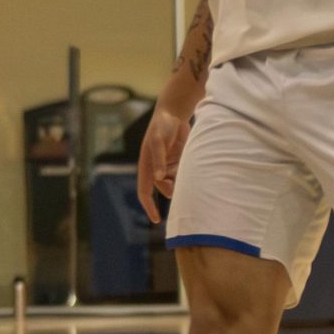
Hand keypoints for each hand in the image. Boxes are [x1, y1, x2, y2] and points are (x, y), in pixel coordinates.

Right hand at [136, 101, 192, 221]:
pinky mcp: (178, 161)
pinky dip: (187, 173)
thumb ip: (159, 159)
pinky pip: (183, 174)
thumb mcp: (158, 141)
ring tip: (185, 163)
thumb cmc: (162, 126)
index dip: (149, 207)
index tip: (156, 220)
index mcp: (146, 166)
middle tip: (183, 182)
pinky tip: (188, 159)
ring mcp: (167, 166)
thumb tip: (158, 178)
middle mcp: (156, 169)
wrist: (174, 113)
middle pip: (164, 188)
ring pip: (175, 182)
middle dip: (173, 190)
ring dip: (182, 180)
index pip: (144, 192)